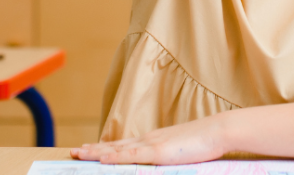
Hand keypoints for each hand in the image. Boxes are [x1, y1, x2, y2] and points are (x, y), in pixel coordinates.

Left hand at [71, 115, 227, 164]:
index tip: (91, 149)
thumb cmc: (205, 143)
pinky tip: (101, 158)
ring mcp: (152, 144)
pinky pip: (131, 155)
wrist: (218, 130)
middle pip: (116, 145)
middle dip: (94, 149)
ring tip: (79, 153)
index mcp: (155, 140)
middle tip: (75, 151)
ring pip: (118, 148)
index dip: (107, 147)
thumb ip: (169, 158)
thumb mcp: (183, 153)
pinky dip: (114, 156)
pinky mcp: (158, 151)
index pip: (125, 145)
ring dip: (97, 151)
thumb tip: (163, 163)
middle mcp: (149, 139)